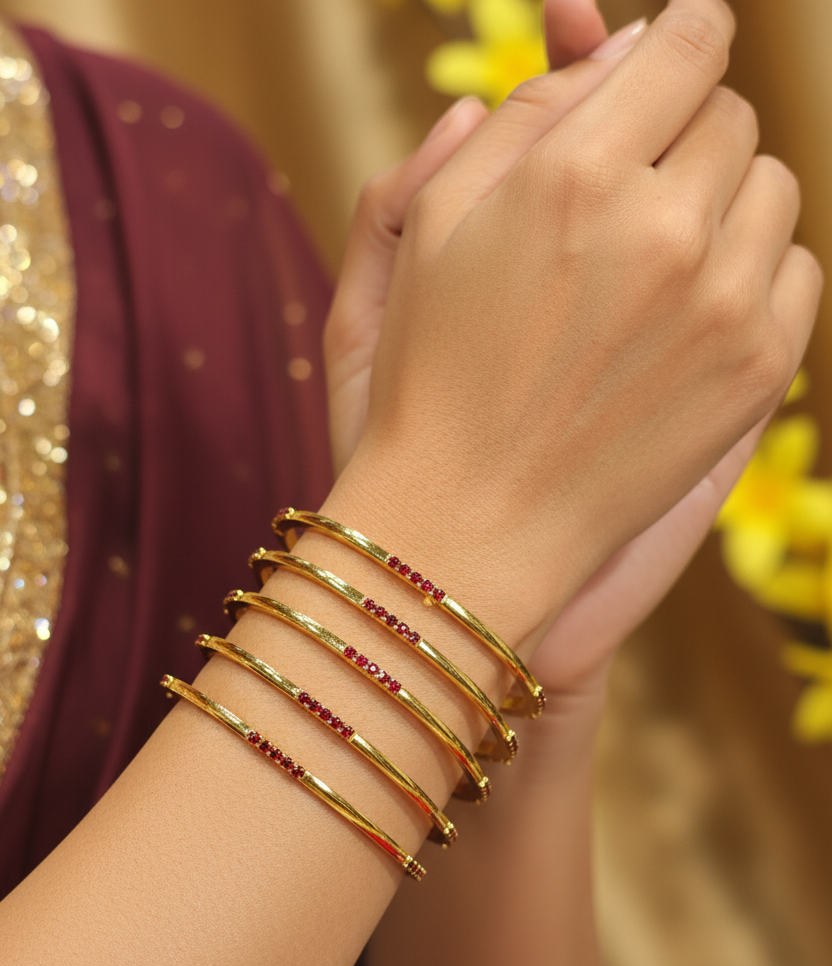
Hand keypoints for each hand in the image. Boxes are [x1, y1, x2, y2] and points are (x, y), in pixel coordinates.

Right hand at [340, 0, 819, 655]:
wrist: (474, 524)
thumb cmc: (436, 375)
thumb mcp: (436, 227)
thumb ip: (531, 113)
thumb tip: (628, 43)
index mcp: (574, 176)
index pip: (689, 42)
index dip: (682, 38)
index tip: (672, 55)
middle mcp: (663, 229)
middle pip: (731, 115)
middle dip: (683, 135)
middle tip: (629, 190)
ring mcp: (723, 304)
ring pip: (772, 186)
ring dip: (722, 202)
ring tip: (652, 258)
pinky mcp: (759, 368)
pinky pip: (796, 266)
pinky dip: (752, 271)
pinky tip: (687, 311)